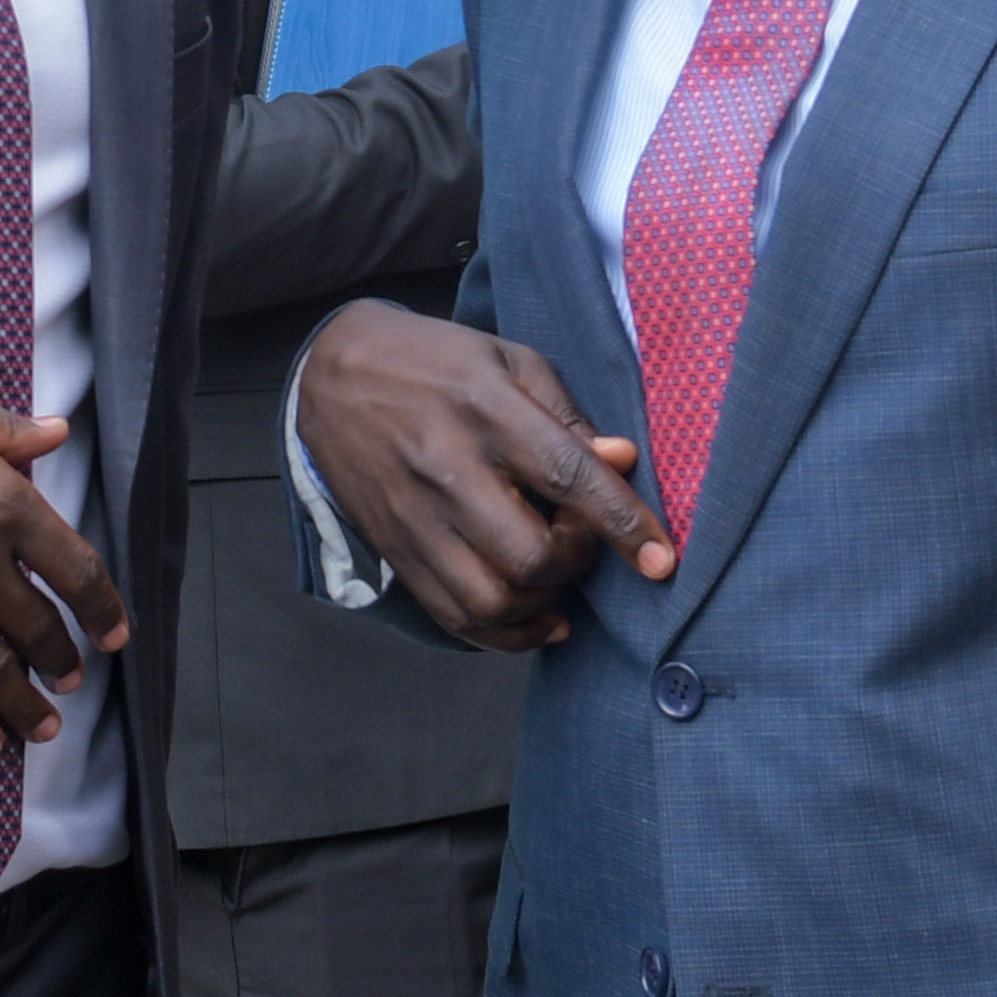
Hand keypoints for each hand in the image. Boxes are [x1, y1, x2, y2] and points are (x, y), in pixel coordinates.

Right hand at [291, 301, 669, 649]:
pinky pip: (453, 617)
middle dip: (575, 563)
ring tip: (558, 583)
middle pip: (529, 555)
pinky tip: (534, 617)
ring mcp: (415, 516)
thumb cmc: (438, 363)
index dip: (622, 523)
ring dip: (542, 608)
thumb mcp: (510, 361)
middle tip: (582, 541)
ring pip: (490, 601)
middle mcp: (446, 468)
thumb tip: (622, 462)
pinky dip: (504, 634)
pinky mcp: (395, 550)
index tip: (662, 561)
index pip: (567, 476)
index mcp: (485, 408)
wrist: (334, 375)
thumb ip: (569, 418)